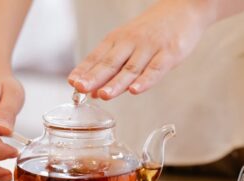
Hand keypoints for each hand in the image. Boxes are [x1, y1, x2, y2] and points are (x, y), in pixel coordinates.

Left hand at [68, 0, 212, 99]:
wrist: (184, 8)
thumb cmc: (151, 31)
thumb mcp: (127, 45)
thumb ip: (111, 70)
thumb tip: (93, 93)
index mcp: (118, 40)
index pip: (96, 57)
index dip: (84, 70)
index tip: (72, 83)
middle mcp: (131, 43)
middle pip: (110, 63)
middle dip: (94, 77)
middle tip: (80, 88)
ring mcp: (150, 47)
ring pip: (131, 68)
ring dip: (116, 83)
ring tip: (103, 95)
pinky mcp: (169, 53)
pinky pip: (156, 69)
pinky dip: (145, 80)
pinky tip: (135, 90)